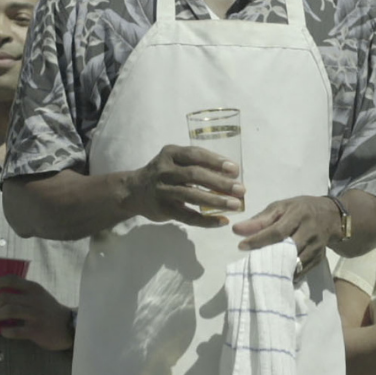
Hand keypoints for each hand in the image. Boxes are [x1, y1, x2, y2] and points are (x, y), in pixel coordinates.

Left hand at [0, 275, 73, 351]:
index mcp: (33, 288)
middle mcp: (34, 299)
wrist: (69, 325)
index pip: (11, 280)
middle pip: (6, 297)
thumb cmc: (49, 310)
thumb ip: (22, 294)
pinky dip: (6, 331)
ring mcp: (35, 315)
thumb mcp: (39, 296)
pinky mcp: (36, 330)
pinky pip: (16, 331)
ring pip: (10, 311)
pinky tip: (3, 331)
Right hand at [122, 145, 244, 227]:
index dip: (216, 161)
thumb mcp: (174, 160)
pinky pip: (187, 216)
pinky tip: (222, 221)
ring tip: (236, 205)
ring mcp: (162, 190)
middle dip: (220, 183)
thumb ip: (196, 163)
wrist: (134, 191)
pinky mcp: (163, 209)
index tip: (235, 170)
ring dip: (216, 201)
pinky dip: (206, 220)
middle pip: (196, 175)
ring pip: (192, 196)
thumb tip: (231, 173)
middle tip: (241, 189)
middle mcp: (164, 170)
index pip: (195, 154)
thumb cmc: (163, 173)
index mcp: (170, 153)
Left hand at [232, 196, 335, 277]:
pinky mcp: (319, 259)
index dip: (258, 240)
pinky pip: (301, 272)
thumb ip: (261, 219)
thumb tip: (238, 230)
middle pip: (287, 249)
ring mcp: (316, 248)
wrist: (330, 216)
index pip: (277, 231)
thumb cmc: (300, 209)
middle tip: (250, 260)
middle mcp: (309, 232)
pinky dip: (288, 275)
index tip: (241, 246)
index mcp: (299, 215)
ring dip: (277, 269)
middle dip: (267, 257)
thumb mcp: (281, 206)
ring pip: (295, 264)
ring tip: (261, 269)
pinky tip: (275, 275)